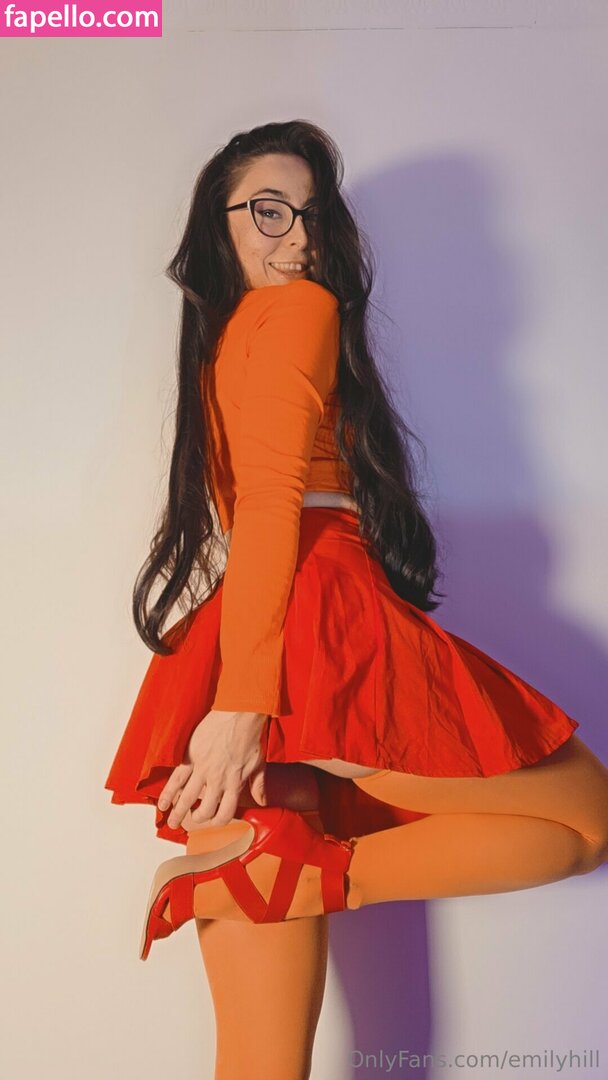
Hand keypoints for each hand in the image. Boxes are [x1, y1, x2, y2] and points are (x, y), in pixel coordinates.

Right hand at [157, 709, 268, 829]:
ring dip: (178, 813)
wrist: (240, 712)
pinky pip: (176, 779)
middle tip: (192, 820)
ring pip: (187, 798)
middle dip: (197, 819)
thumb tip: (262, 801)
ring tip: (173, 822)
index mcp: (235, 783)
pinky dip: (167, 794)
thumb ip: (259, 785)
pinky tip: (163, 804)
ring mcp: (202, 769)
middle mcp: (217, 780)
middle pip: (205, 810)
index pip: (226, 813)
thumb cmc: (251, 735)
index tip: (213, 822)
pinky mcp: (190, 757)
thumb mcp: (259, 763)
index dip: (218, 822)